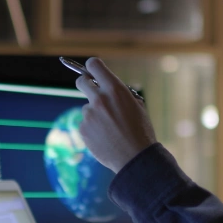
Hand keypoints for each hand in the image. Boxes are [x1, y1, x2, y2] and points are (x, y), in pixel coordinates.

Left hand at [75, 57, 156, 172]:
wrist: (135, 158)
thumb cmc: (140, 132)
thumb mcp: (137, 106)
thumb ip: (120, 95)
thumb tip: (109, 89)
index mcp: (116, 90)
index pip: (94, 65)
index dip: (93, 67)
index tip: (93, 71)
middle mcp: (100, 99)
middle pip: (81, 81)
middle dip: (86, 84)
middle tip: (93, 93)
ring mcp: (89, 114)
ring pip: (87, 107)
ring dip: (95, 113)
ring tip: (110, 128)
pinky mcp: (83, 129)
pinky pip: (85, 123)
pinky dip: (93, 128)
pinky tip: (105, 137)